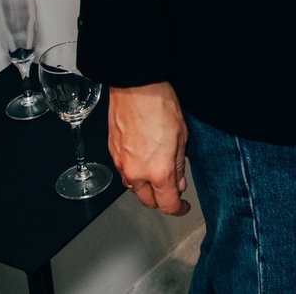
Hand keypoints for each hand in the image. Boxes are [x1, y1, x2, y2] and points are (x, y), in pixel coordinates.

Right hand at [107, 82, 190, 215]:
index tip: (183, 207)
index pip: (167, 205)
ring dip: (146, 188)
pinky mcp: (112, 153)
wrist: (136, 86)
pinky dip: (135, 173)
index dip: (178, 209)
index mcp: (158, 171)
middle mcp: (136, 173)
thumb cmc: (160, 105)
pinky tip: (143, 160)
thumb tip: (178, 183)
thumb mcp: (182, 137)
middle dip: (161, 200)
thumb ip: (178, 166)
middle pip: (147, 201)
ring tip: (158, 173)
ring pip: (133, 188)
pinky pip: (124, 172)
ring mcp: (121, 164)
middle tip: (172, 189)